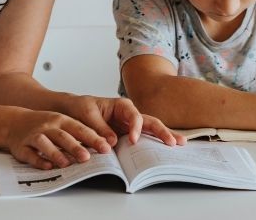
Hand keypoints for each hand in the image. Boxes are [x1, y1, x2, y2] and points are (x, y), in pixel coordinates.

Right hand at [4, 109, 112, 169]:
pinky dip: (39, 161)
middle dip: (75, 147)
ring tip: (67, 164)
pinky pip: (30, 154)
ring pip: (45, 144)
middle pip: (63, 136)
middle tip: (87, 157)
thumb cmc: (43, 124)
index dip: (93, 138)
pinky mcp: (22, 147)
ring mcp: (34, 136)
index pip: (79, 128)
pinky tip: (47, 166)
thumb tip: (102, 145)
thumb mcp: (61, 122)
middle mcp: (48, 127)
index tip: (105, 147)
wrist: (14, 122)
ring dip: (56, 154)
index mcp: (61, 120)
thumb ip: (78, 133)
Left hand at [60, 94, 185, 146]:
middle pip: (150, 122)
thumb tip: (112, 143)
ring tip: (181, 143)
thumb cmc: (80, 108)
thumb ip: (99, 128)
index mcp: (121, 106)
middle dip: (162, 131)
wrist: (74, 110)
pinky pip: (143, 139)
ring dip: (165, 136)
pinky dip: (155, 143)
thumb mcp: (87, 115)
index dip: (136, 128)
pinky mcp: (128, 135)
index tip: (133, 140)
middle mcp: (129, 115)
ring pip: (151, 130)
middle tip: (173, 142)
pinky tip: (167, 149)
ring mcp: (130, 126)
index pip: (134, 116)